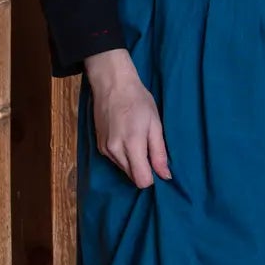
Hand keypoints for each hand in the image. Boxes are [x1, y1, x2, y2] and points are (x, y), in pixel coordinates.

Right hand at [84, 48, 171, 189]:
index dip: (152, 176)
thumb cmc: (138, 100)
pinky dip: (123, 156)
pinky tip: (126, 137)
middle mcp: (115, 151)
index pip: (142, 180)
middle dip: (143, 168)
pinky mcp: (99, 146)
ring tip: (137, 139)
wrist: (112, 84)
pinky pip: (115, 161)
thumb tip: (165, 176)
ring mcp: (104, 149)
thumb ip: (159, 153)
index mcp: (132, 145)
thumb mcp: (155, 124)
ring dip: (133, 162)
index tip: (156, 163)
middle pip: (132, 177)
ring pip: (123, 169)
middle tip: (148, 147)